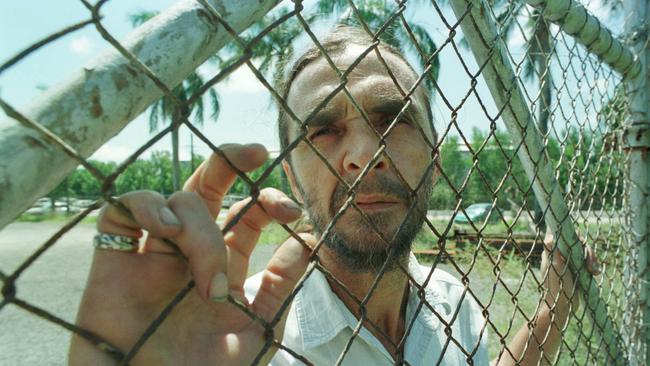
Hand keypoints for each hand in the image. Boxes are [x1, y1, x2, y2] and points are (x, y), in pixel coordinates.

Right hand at [69, 144, 313, 364]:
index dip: (270, 202)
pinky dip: (148, 206)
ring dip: (199, 228)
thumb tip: (307, 243)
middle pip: (208, 185)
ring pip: (178, 199)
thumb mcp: (254, 335)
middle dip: (232, 161)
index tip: (293, 212)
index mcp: (223, 265)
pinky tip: (164, 228)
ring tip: (207, 279)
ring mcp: (152, 251)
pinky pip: (123, 208)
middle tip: (257, 153)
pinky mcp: (114, 256)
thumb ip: (280, 290)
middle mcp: (189, 250)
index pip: (247, 214)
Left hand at [540, 228, 599, 315]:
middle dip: (588, 252)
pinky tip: (596, 273)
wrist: (561, 306)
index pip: (565, 235)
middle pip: (578, 242)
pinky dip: (593, 265)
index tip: (583, 244)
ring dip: (592, 259)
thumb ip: (553, 254)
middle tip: (592, 266)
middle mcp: (559, 253)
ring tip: (594, 272)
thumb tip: (548, 239)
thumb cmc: (555, 288)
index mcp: (552, 251)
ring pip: (584, 251)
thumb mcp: (555, 269)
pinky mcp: (576, 268)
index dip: (576, 238)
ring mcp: (569, 260)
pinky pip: (587, 261)